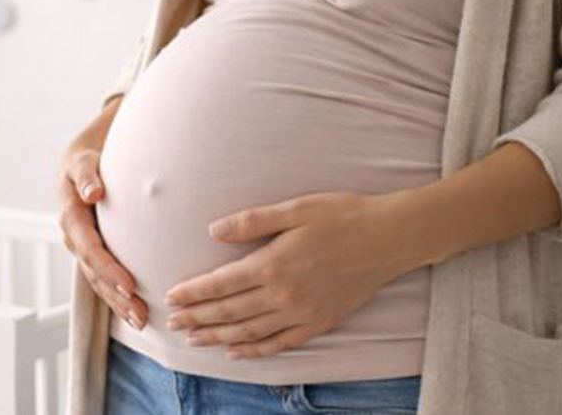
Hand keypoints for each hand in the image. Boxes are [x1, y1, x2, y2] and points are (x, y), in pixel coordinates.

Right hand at [57, 137, 147, 330]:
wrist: (78, 168)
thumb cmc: (85, 163)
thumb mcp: (82, 162)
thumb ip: (87, 176)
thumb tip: (94, 191)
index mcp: (71, 218)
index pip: (90, 249)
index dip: (108, 268)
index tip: (130, 285)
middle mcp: (74, 239)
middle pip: (95, 273)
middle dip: (116, 295)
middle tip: (140, 313)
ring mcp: (82, 250)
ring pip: (98, 283)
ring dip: (118, 304)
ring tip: (141, 321)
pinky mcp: (92, 256)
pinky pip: (102, 281)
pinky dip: (116, 299)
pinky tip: (134, 314)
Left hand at [162, 191, 411, 358]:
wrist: (391, 237)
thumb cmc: (342, 215)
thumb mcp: (295, 209)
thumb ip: (252, 222)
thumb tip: (213, 230)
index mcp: (273, 264)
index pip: (221, 284)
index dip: (194, 293)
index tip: (171, 298)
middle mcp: (284, 294)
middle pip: (230, 312)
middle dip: (198, 318)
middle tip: (172, 323)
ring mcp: (303, 312)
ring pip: (250, 332)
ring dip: (218, 336)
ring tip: (193, 339)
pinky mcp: (320, 322)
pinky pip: (281, 343)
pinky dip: (256, 350)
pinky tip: (236, 352)